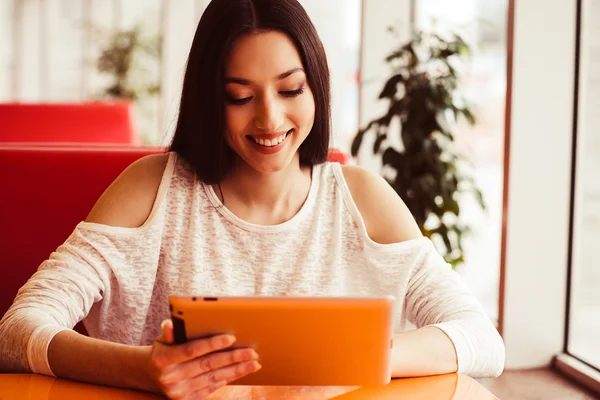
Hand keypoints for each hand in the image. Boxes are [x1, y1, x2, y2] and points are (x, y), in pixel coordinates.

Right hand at [144, 319, 260, 398]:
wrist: (151, 377)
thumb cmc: (163, 351)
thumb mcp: (161, 340)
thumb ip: (168, 332)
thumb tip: (170, 323)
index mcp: (163, 359)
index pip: (192, 350)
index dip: (212, 344)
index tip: (231, 338)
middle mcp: (171, 378)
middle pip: (207, 365)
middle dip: (233, 358)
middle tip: (252, 352)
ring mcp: (179, 392)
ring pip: (214, 378)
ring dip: (236, 370)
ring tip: (254, 363)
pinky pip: (212, 388)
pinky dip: (229, 379)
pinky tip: (242, 371)